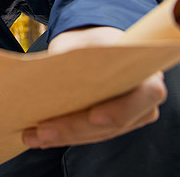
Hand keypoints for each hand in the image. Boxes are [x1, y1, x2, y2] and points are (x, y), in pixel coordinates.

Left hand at [22, 27, 166, 148]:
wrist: (92, 44)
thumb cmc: (90, 41)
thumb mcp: (83, 40)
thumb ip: (74, 55)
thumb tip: (51, 72)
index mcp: (147, 70)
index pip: (145, 94)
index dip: (122, 108)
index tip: (94, 115)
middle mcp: (145, 98)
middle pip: (116, 122)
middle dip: (76, 128)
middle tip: (43, 131)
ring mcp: (130, 115)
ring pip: (99, 133)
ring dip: (64, 137)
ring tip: (33, 136)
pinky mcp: (111, 125)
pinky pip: (89, 134)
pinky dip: (63, 136)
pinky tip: (37, 138)